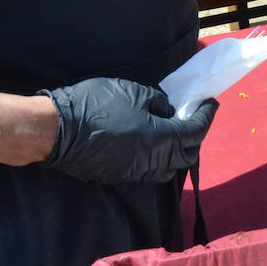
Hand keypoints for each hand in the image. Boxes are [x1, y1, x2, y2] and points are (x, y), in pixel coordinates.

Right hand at [38, 77, 217, 183]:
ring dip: (179, 150)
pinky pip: (151, 170)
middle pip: (187, 155)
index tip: (211, 102)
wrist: (55, 130)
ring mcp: (134, 172)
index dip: (207, 115)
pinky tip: (156, 141)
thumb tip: (169, 111)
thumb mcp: (135, 92)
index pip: (195, 131)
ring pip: (169, 167)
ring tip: (177, 129)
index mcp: (160, 139)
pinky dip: (161, 158)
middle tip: (195, 115)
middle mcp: (151, 162)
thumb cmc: (96, 105)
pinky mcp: (119, 175)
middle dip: (196, 136)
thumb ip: (159, 103)